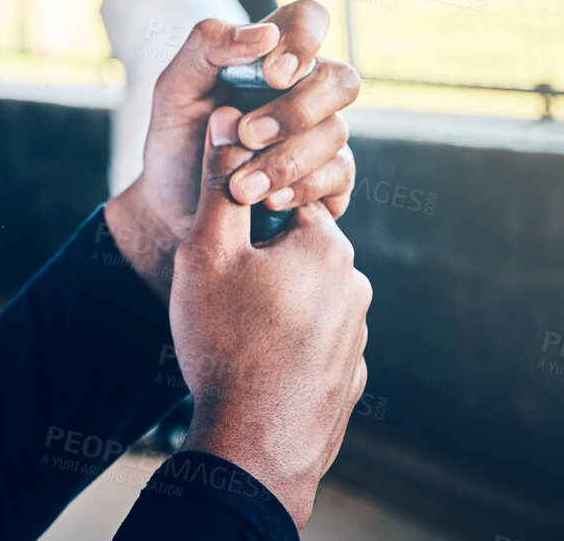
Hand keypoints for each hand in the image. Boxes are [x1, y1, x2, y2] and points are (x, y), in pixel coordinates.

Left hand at [103, 0, 358, 298]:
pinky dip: (301, 188)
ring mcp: (322, 136)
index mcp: (271, 56)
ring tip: (239, 185)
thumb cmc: (177, 140)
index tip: (272, 74)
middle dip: (296, 111)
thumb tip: (265, 34)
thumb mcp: (174, 88)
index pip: (310, 18)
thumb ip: (208, 47)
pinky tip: (267, 200)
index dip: (304, 39)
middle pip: (342, 80)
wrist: (173, 210)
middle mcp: (306, 91)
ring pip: (337, 132)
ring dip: (286, 158)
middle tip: (246, 134)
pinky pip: (340, 176)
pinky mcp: (330, 181)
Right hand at [170, 108, 370, 529]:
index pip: (284, 200)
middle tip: (216, 290)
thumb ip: (218, 182)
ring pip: (304, 296)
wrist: (253, 446)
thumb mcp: (206, 252)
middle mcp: (354, 285)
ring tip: (231, 332)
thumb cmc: (225, 341)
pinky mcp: (350, 376)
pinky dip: (285, 345)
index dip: (242, 215)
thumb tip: (226, 118)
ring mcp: (357, 335)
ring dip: (271, 303)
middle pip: (294, 248)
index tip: (216, 241)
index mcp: (326, 246)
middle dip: (256, 262)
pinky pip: (311, 341)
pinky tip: (253, 364)